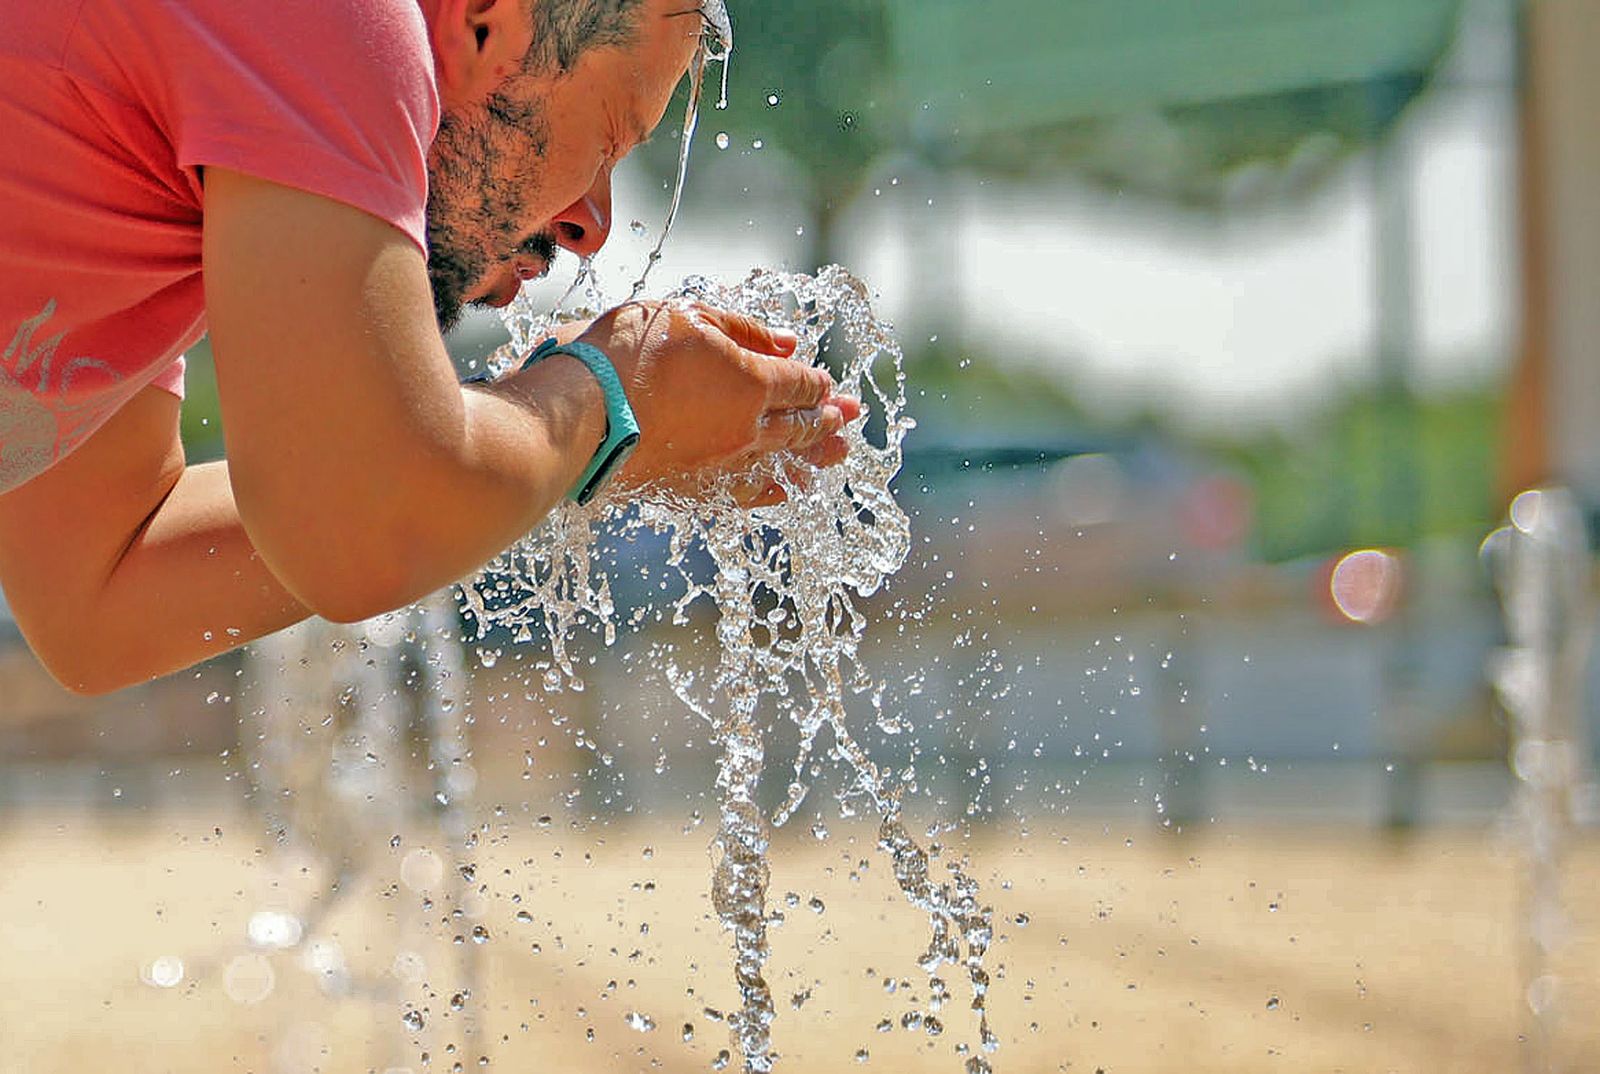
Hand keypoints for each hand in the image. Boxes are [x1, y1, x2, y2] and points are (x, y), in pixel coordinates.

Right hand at [574, 301, 859, 503]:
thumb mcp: (689, 317)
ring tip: (835, 456)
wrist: (579, 416)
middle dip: (829, 420)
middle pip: (801, 426)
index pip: (801, 384)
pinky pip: (748, 494)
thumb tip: (789, 342)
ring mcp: (723, 464)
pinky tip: (787, 492)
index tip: (830, 384)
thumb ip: (744, 329)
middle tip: (850, 418)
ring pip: (783, 463)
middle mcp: (748, 430)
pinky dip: (774, 491)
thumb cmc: (629, 354)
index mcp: (753, 382)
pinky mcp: (696, 489)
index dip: (819, 383)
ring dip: (813, 458)